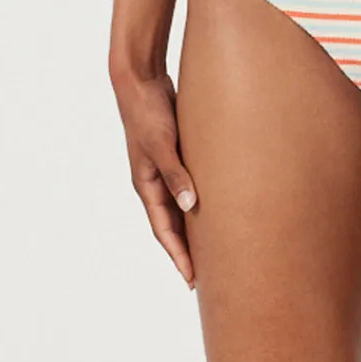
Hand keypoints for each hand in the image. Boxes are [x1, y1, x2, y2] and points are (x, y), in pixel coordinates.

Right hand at [111, 68, 197, 288]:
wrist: (142, 80)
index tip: (192, 281)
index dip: (178, 256)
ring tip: (218, 245)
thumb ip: (176, 174)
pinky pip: (190, 183)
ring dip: (196, 225)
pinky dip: (201, 198)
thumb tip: (191, 207)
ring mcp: (165, 167)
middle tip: (210, 273)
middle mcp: (155, 181)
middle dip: (188, 249)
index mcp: (146, 185)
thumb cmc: (148, 112)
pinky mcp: (177, 152)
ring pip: (183, 205)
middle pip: (174, 224)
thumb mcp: (162, 144)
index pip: (164, 231)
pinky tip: (219, 201)